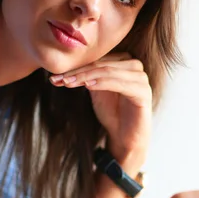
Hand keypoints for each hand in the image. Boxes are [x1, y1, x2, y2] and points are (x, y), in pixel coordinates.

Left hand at [50, 53, 151, 168]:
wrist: (125, 137)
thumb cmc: (112, 113)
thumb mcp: (95, 91)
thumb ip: (86, 77)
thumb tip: (62, 69)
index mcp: (123, 62)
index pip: (96, 60)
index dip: (75, 67)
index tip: (54, 76)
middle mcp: (134, 66)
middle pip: (101, 64)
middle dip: (77, 72)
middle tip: (58, 79)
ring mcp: (141, 78)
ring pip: (108, 71)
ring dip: (86, 76)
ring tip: (68, 82)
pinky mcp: (143, 92)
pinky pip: (120, 83)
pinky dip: (103, 83)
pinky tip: (88, 86)